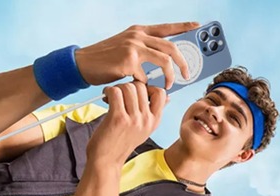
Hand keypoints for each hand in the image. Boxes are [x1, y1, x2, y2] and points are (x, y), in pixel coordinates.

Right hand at [75, 22, 199, 88]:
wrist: (82, 64)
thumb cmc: (105, 59)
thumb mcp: (126, 47)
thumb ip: (144, 49)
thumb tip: (164, 61)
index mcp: (139, 31)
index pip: (166, 27)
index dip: (183, 26)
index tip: (196, 25)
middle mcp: (138, 36)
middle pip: (171, 47)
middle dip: (183, 63)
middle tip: (186, 75)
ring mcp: (133, 47)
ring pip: (165, 61)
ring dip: (170, 76)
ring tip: (168, 86)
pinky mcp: (128, 61)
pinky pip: (146, 77)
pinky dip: (144, 85)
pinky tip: (136, 86)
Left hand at [87, 82, 167, 165]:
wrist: (106, 161)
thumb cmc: (120, 144)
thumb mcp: (144, 129)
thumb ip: (154, 113)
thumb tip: (167, 98)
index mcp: (154, 121)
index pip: (161, 93)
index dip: (148, 87)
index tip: (136, 94)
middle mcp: (146, 120)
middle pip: (141, 87)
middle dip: (128, 86)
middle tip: (119, 94)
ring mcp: (134, 119)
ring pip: (128, 87)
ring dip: (116, 88)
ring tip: (111, 97)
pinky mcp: (118, 118)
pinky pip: (115, 92)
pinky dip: (108, 91)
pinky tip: (105, 98)